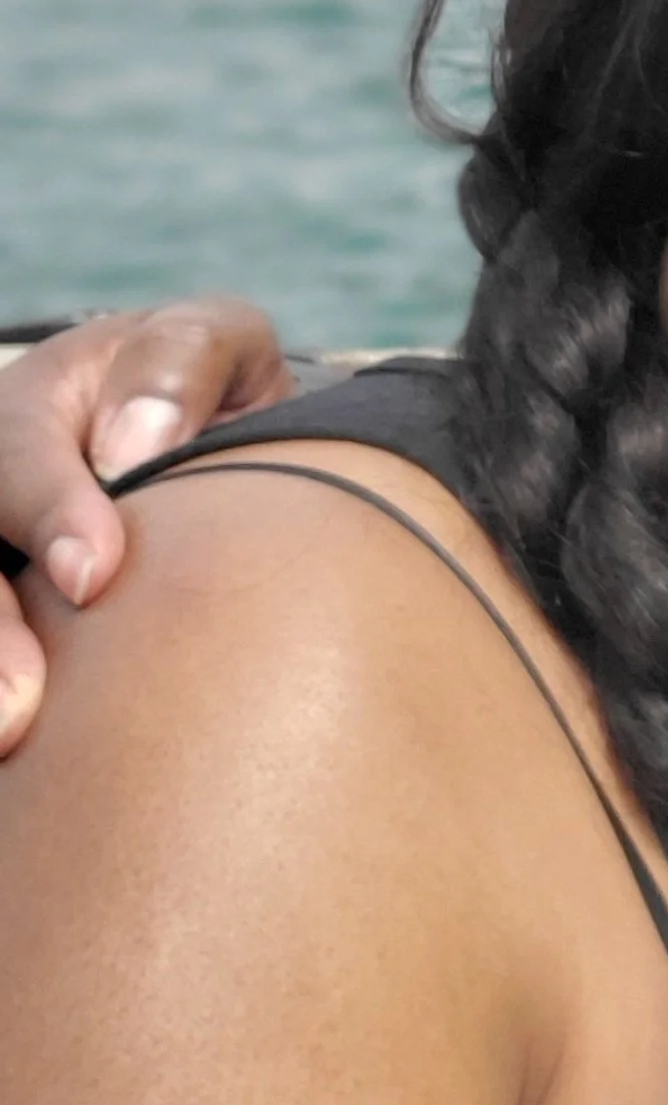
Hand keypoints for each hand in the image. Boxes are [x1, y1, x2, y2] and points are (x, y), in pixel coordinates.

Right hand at [0, 300, 291, 749]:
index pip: (17, 457)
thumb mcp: (210, 343)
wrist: (189, 434)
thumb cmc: (201, 389)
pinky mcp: (12, 608)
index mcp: (34, 409)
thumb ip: (180, 363)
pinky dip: (5, 697)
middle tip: (20, 710)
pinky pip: (5, 638)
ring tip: (11, 740)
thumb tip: (133, 446)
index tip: (92, 576)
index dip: (48, 513)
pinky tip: (18, 762)